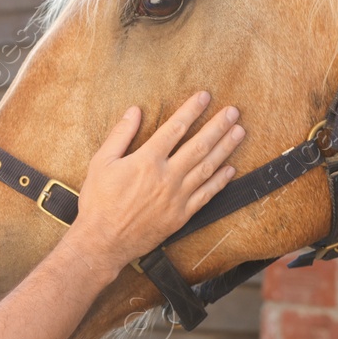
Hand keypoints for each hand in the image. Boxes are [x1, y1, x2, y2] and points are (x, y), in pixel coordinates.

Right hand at [64, 92, 243, 274]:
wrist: (103, 242)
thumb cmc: (98, 202)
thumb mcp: (100, 163)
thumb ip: (120, 135)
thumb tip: (134, 111)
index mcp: (146, 160)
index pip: (175, 128)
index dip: (191, 110)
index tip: (204, 96)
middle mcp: (166, 176)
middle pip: (199, 145)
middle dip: (218, 126)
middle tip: (233, 111)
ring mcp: (177, 197)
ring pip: (207, 167)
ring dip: (226, 148)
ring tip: (239, 132)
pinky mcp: (181, 215)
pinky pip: (206, 194)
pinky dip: (220, 181)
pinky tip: (230, 169)